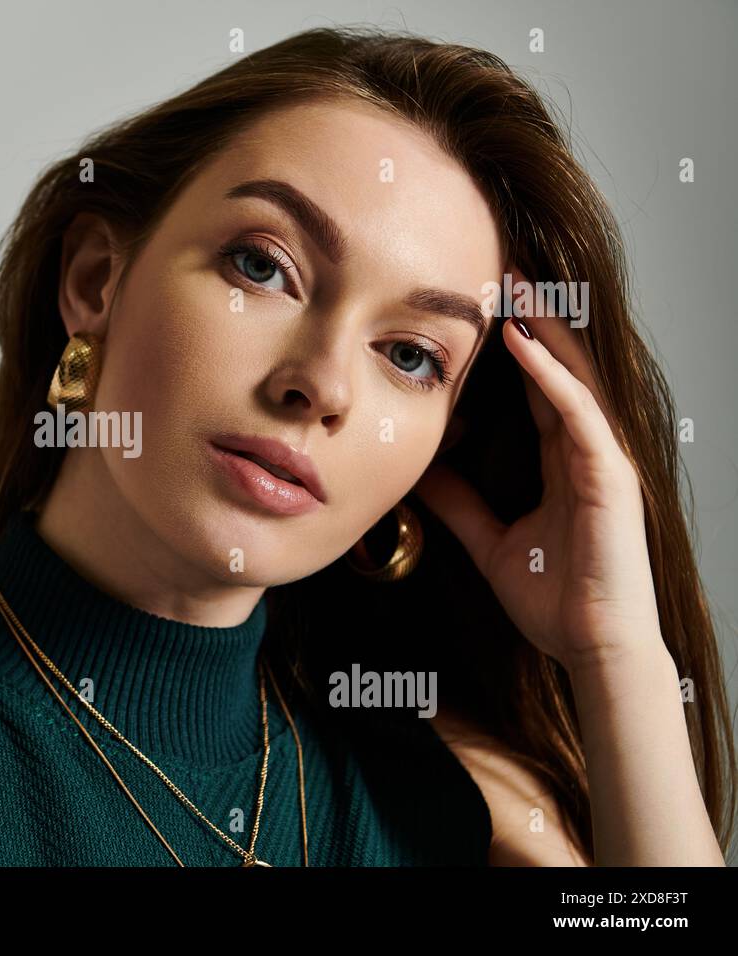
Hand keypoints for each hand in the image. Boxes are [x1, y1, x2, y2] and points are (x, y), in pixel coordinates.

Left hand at [412, 268, 663, 673]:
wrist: (591, 647)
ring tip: (515, 284)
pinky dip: (550, 375)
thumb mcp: (490, 540)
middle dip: (533, 319)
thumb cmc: (553, 599)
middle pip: (558, 369)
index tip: (479, 307)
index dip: (512, 347)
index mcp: (561, 461)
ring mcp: (603, 459)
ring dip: (544, 328)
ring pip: (573, 377)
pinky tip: (522, 343)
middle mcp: (586, 451)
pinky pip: (577, 412)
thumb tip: (417, 473)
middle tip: (500, 271)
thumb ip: (459, 504)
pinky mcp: (610, 475)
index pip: (536, 387)